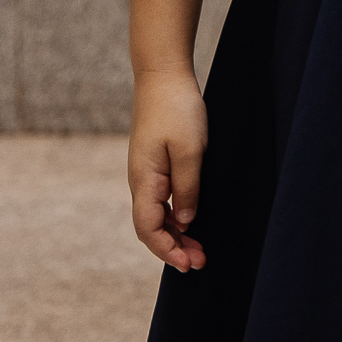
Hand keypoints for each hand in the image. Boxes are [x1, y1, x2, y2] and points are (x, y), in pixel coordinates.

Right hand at [128, 67, 207, 271]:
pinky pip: (161, 201)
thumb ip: (187, 187)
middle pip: (151, 227)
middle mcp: (140, 182)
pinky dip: (175, 217)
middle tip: (200, 263)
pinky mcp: (155, 166)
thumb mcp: (190, 149)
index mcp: (144, 180)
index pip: (148, 228)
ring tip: (199, 251)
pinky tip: (190, 223)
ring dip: (176, 236)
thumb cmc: (177, 110)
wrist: (164, 78)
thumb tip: (183, 222)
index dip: (166, 249)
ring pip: (157, 216)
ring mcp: (146, 175)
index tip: (188, 263)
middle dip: (173, 249)